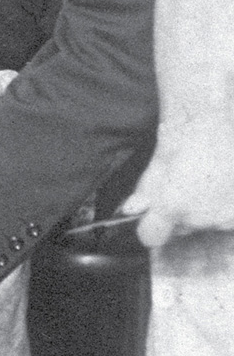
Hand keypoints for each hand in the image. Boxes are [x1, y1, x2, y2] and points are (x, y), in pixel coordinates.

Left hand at [123, 119, 233, 246]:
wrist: (218, 120)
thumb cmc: (186, 135)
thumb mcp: (158, 162)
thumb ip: (145, 192)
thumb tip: (131, 210)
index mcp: (172, 205)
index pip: (151, 236)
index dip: (150, 226)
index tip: (154, 217)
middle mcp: (201, 217)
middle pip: (183, 227)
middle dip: (181, 212)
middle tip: (186, 184)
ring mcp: (227, 217)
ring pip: (208, 222)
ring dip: (206, 209)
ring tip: (208, 179)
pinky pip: (229, 217)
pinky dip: (226, 204)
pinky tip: (223, 182)